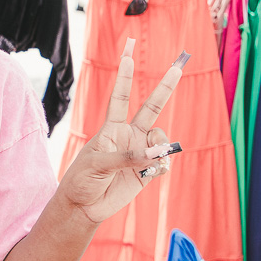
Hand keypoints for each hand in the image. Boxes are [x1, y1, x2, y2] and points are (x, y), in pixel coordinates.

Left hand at [57, 39, 186, 224]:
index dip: (125, 76)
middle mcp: (128, 135)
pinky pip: (165, 162)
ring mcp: (140, 152)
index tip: (128, 54)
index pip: (120, 97)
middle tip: (178, 65)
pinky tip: (151, 174)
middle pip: (151, 107)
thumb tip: (156, 153)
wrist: (84, 206)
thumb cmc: (82, 180)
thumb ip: (127, 157)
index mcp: (111, 128)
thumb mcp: (98, 165)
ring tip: (152, 160)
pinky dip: (162, 166)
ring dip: (161, 147)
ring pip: (162, 139)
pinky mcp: (147, 170)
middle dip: (165, 87)